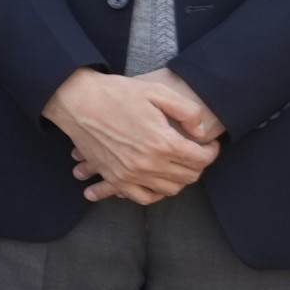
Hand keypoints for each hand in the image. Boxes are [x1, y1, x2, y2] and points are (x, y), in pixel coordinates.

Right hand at [45, 69, 220, 205]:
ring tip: (179, 164)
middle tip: (196, 152)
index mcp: (163, 142)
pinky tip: (157, 181)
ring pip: (169, 190)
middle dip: (198, 165)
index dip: (211, 151)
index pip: (201, 159)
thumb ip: (188, 112)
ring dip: (180, 179)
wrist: (78, 101)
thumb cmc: (117, 93)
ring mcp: (131, 175)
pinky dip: (156, 193)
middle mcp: (149, 164)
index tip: (209, 144)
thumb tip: (200, 133)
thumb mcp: (157, 91)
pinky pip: (143, 197)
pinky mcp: (115, 178)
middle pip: (188, 176)